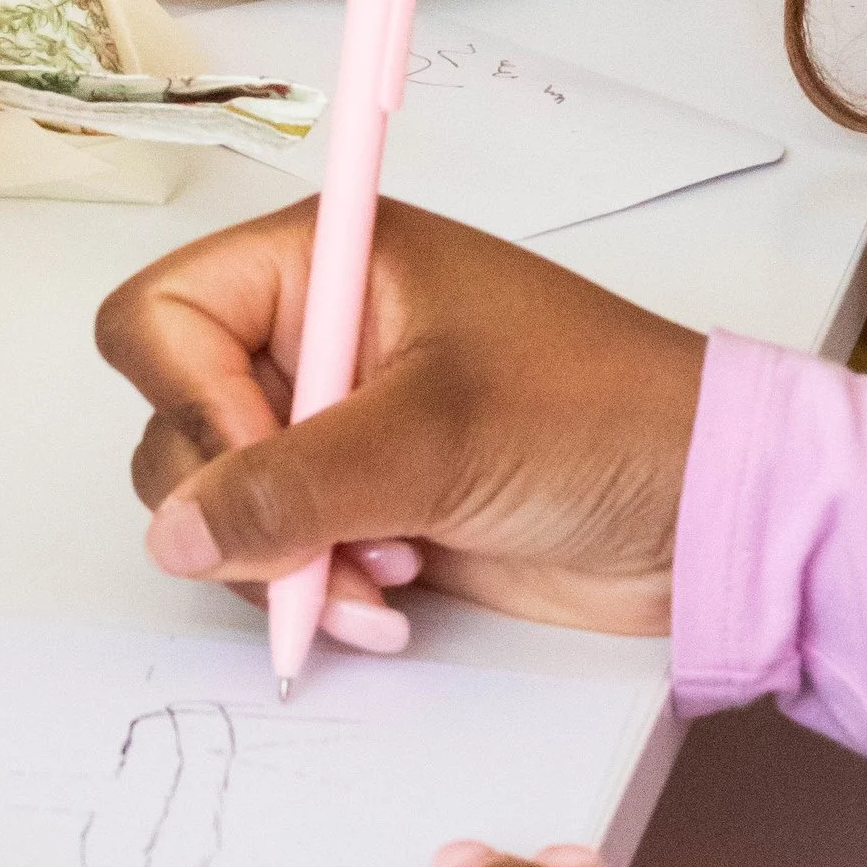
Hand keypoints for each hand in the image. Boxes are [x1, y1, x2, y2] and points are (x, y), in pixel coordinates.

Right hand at [95, 196, 703, 644]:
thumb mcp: (438, 436)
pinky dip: (314, 594)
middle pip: (175, 421)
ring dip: (282, 565)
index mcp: (326, 264)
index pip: (164, 316)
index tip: (259, 460)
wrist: (702, 512)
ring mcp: (334, 427)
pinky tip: (393, 602)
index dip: (188, 397)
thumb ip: (290, 487)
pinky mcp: (360, 507)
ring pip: (216, 507)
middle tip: (326, 542)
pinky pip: (275, 559)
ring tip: (385, 578)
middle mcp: (314, 337)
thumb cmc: (599, 418)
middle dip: (239, 505)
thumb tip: (174, 534)